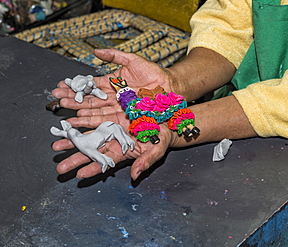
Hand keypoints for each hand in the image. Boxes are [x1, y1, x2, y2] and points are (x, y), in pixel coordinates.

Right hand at [52, 48, 172, 127]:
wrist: (169, 86)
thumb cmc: (153, 73)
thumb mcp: (132, 60)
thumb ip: (114, 56)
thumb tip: (97, 50)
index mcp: (112, 84)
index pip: (90, 86)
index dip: (76, 86)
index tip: (61, 85)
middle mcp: (113, 97)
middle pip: (90, 99)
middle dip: (73, 99)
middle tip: (57, 98)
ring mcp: (118, 108)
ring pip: (96, 110)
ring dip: (80, 111)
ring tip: (66, 109)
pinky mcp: (125, 117)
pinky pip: (108, 119)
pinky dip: (94, 120)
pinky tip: (82, 119)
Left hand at [53, 120, 173, 179]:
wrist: (166, 116)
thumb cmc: (163, 136)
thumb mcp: (157, 149)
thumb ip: (146, 162)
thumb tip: (134, 176)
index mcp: (123, 150)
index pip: (106, 161)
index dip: (93, 168)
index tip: (79, 174)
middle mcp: (114, 138)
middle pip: (92, 149)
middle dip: (76, 156)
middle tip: (60, 167)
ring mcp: (111, 124)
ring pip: (89, 131)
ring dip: (74, 137)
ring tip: (58, 142)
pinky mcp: (112, 110)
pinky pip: (95, 111)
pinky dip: (83, 113)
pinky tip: (71, 117)